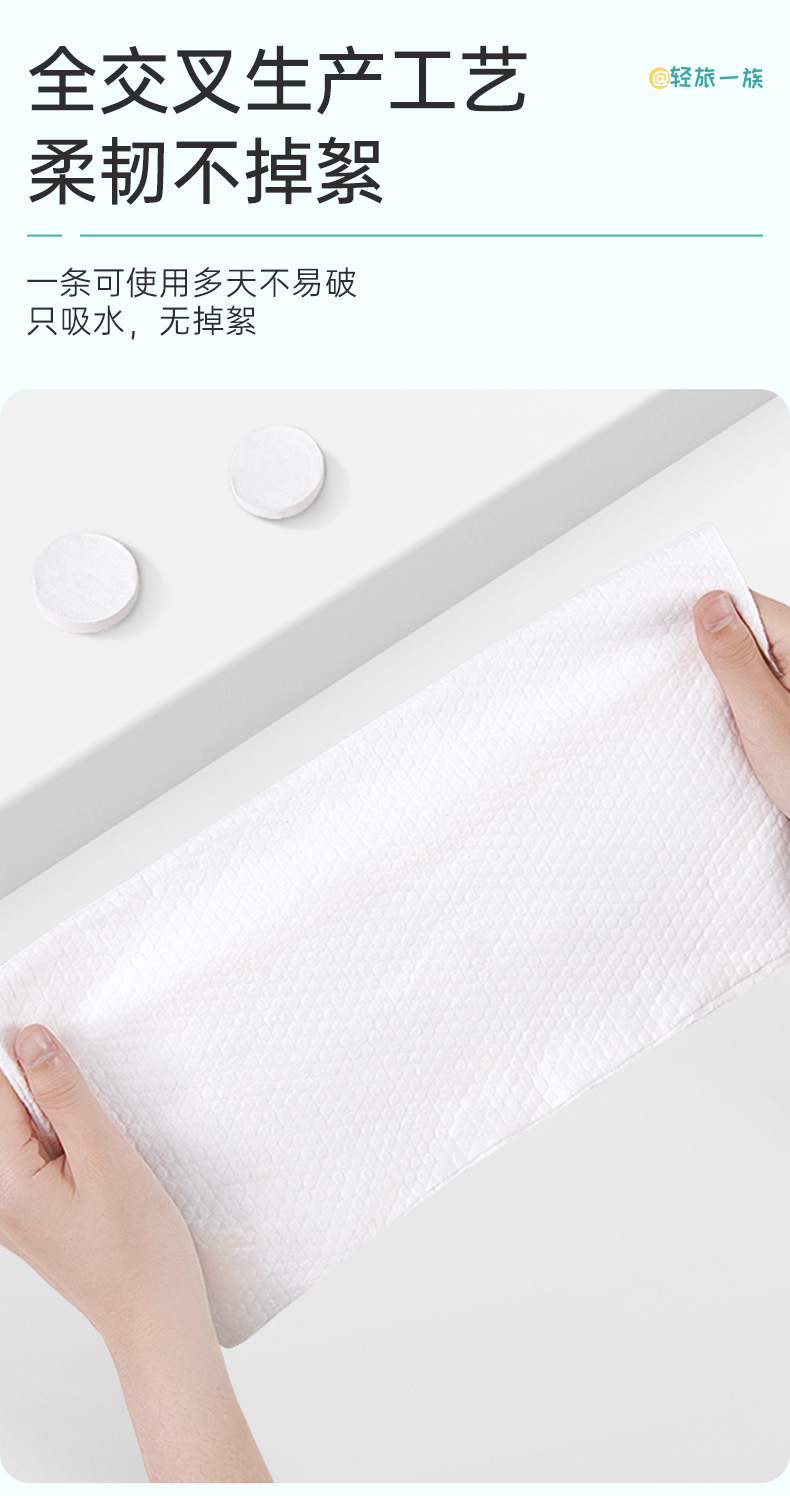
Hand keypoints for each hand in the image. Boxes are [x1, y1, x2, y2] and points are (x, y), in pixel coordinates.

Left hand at [0, 1026, 270, 1482]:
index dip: (19, 1049)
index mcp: (6, 1182)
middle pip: (2, 1107)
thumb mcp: (106, 1157)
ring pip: (18, 1127)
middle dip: (36, 1080)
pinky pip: (32, 1151)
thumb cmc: (139, 1249)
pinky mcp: (31, 1210)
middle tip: (85, 1093)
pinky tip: (94, 1142)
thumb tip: (29, 1037)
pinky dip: (61, 1133)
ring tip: (97, 1129)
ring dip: (52, 1107)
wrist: (154, 1317)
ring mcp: (11, 1206)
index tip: (50, 1029)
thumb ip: (63, 1094)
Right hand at [694, 590, 789, 817]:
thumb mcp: (765, 716)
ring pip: (744, 659)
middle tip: (676, 676)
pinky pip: (752, 684)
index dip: (704, 614)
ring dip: (719, 678)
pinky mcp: (784, 704)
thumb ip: (737, 659)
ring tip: (698, 703)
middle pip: (743, 629)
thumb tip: (710, 605)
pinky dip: (731, 698)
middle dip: (708, 649)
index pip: (743, 603)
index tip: (668, 632)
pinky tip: (718, 718)